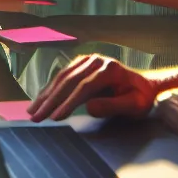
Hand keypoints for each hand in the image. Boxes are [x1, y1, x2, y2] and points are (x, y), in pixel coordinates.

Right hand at [27, 53, 155, 120]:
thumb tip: (88, 107)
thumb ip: (113, 106)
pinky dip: (50, 89)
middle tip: (36, 117)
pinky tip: (40, 100)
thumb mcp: (134, 105)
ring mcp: (87, 60)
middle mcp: (96, 60)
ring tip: (32, 111)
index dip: (68, 103)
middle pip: (68, 81)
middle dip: (50, 100)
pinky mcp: (81, 64)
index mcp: (109, 69)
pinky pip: (62, 76)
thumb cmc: (141, 98)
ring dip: (46, 95)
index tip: (55, 117)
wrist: (145, 85)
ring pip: (61, 77)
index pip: (84, 87)